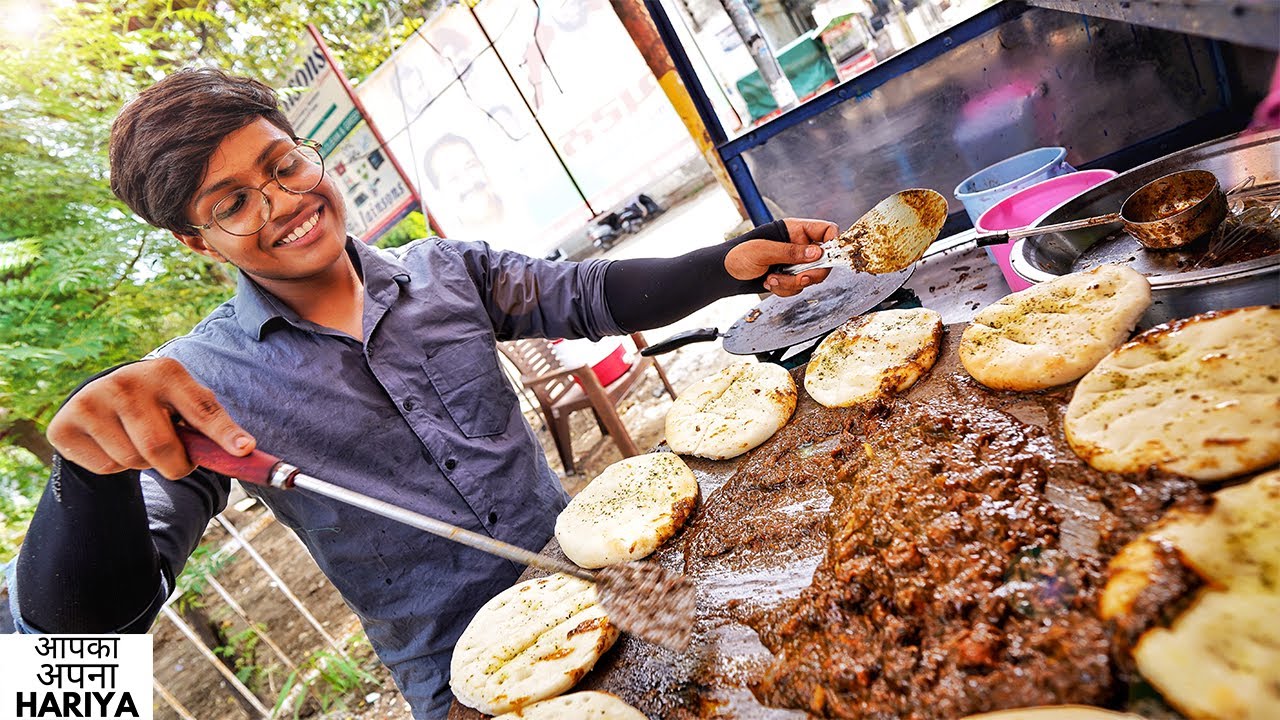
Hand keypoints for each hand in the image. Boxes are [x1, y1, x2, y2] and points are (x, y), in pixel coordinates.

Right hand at [46, 358, 254, 479]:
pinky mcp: (65, 424)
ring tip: (138, 441)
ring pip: (132, 460)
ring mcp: (92, 400)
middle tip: (175, 459)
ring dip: (143, 465)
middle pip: (161, 447)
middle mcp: (126, 381)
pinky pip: (105, 467)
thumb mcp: (186, 404)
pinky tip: (111, 443)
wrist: (100, 397)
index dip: (224, 433)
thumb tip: (245, 450)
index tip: (244, 450)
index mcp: (166, 372)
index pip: (201, 410)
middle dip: (175, 465)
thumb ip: (212, 425)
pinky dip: (115, 467)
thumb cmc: (158, 405)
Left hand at [724, 217, 837, 296]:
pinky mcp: (788, 277)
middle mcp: (797, 246)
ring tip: (771, 279)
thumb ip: (791, 252)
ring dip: (792, 283)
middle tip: (799, 278)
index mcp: (794, 230)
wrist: (723, 275)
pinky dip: (784, 289)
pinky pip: (797, 287)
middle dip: (811, 273)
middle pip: (823, 260)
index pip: (826, 231)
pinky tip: (768, 283)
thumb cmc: (737, 255)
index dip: (833, 242)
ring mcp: (793, 262)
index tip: (828, 257)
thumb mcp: (763, 251)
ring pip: (809, 277)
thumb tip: (818, 253)